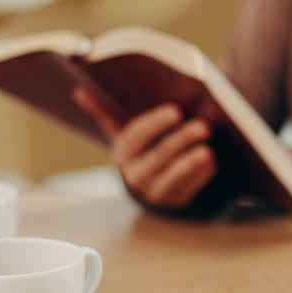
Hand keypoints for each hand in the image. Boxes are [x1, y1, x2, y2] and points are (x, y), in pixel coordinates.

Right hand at [72, 87, 216, 208]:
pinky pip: (189, 189)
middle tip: (203, 126)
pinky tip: (212, 163)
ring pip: (174, 176)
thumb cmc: (141, 147)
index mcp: (123, 152)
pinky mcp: (175, 201)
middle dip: (181, 140)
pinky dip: (201, 176)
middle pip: (159, 155)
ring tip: (208, 149)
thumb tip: (79, 91)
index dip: (156, 124)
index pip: (137, 136)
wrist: (151, 182)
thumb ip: (105, 111)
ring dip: (192, 162)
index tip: (176, 111)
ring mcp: (155, 192)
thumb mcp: (123, 131)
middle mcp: (135, 175)